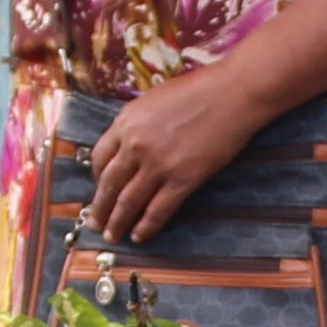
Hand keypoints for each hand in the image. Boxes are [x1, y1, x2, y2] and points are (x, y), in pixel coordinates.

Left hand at [81, 66, 263, 242]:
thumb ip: (135, 123)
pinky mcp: (182, 180)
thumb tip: (127, 143)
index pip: (100, 157)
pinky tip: (139, 236)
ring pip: (129, 201)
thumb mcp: (152, 100)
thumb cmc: (198, 90)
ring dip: (117, 222)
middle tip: (94, 224)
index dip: (96, 178)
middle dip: (100, 208)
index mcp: (126, 123)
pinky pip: (158, 210)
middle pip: (109, 184)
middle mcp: (135, 146)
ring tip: (111, 236)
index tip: (98, 188)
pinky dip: (146, 226)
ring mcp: (158, 165)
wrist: (232, 94)